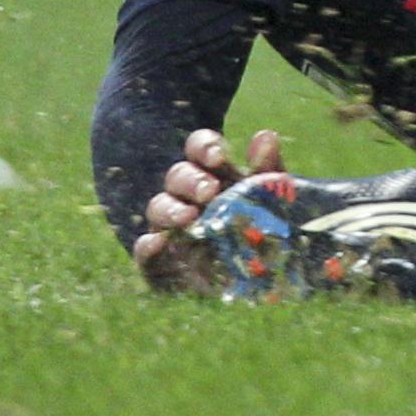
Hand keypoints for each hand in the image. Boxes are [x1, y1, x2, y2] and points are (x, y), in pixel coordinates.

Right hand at [130, 123, 285, 292]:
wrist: (257, 279)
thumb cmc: (262, 228)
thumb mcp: (271, 198)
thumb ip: (267, 169)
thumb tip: (265, 135)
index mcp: (213, 173)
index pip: (199, 148)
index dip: (204, 147)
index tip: (219, 157)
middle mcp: (186, 196)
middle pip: (177, 175)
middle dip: (191, 179)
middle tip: (210, 191)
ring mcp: (170, 228)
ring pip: (157, 207)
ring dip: (171, 209)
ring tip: (190, 217)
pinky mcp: (161, 262)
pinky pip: (144, 252)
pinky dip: (147, 248)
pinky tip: (157, 244)